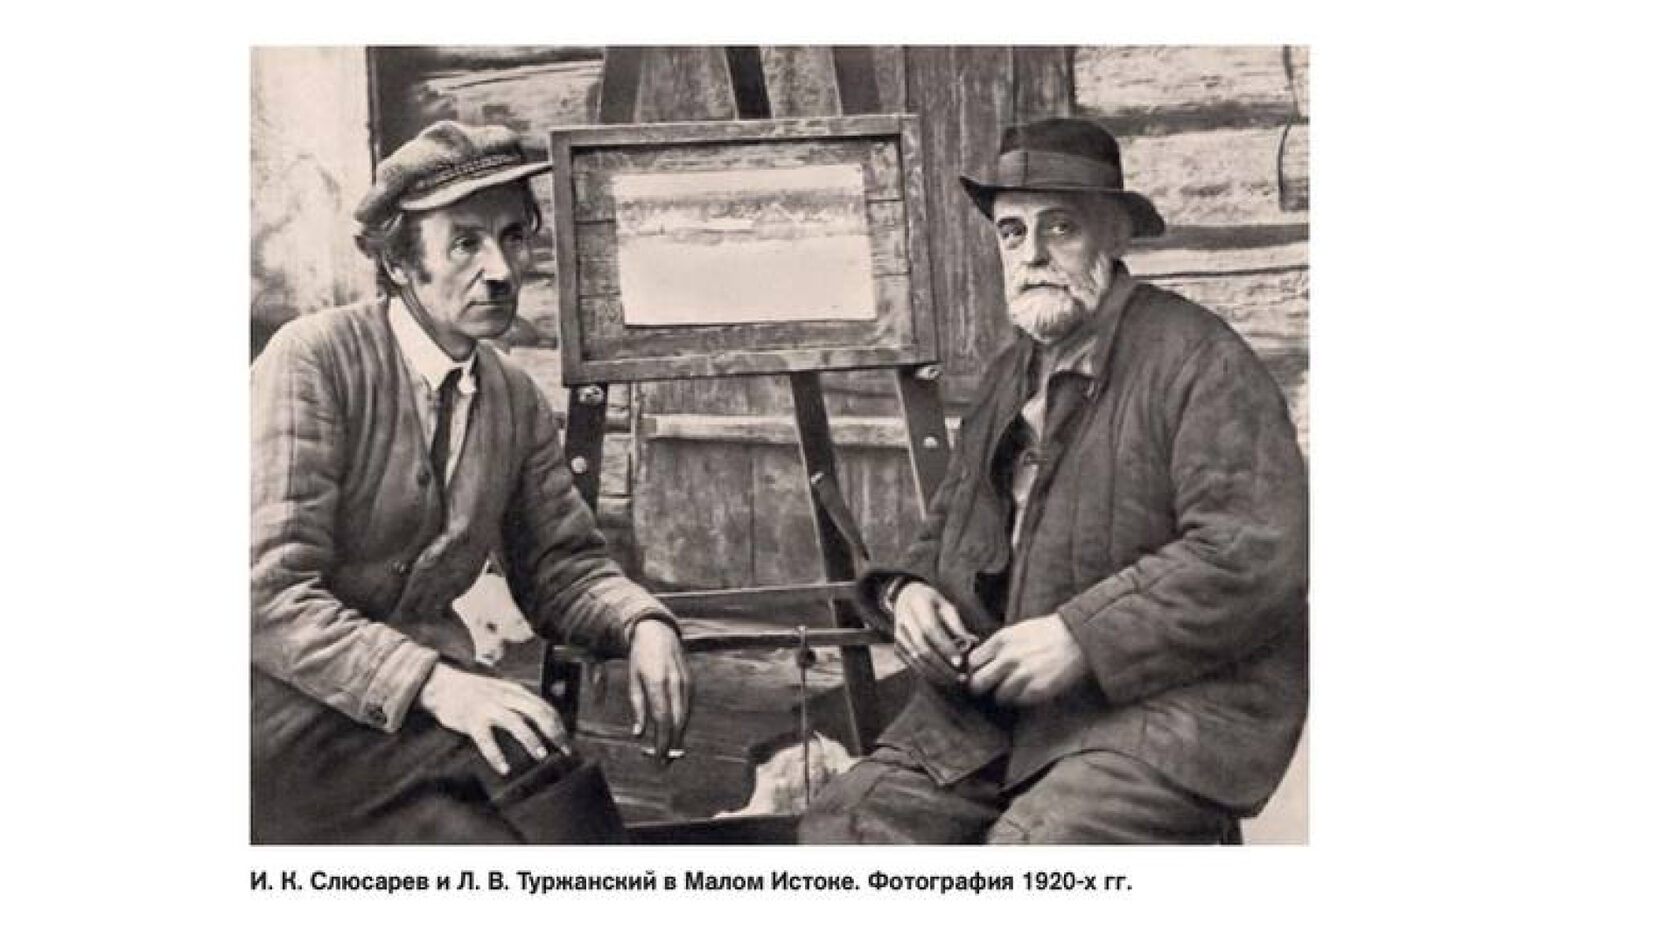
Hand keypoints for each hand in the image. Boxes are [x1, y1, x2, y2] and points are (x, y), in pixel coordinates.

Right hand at [417, 662, 569, 775]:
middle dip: (554, 732)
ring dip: (531, 740)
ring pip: (516, 723)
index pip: (545, 706)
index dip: (559, 725)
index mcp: (515, 691)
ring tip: (541, 755)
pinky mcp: (471, 720)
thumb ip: (520, 703)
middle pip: (537, 712)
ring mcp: (488, 707)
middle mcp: (505, 697)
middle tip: (563, 750)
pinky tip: (504, 768)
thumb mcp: (502, 690)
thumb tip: (543, 722)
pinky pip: (486, 739)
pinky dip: (496, 755)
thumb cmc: (474, 691)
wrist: (442, 684)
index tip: (567, 742)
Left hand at [627, 619, 689, 763]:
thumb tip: (639, 734)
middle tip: (664, 762)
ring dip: (678, 736)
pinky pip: (689, 707)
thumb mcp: (633, 680)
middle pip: (677, 721)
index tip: (657, 758)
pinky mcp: (692, 682)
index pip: (662, 720)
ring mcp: (686, 682)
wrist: (658, 631)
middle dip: (671, 744)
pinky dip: (683, 722)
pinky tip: (676, 732)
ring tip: (669, 752)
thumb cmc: (640, 657)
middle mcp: (675, 683)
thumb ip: (638, 707)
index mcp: (657, 682)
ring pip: (686, 716)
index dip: (662, 742)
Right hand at [891, 581, 976, 688]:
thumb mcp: (946, 606)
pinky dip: (926, 673)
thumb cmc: (931, 603)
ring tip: (953, 680)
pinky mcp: (897, 647)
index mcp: (918, 605)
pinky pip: (911, 664)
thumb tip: (972, 642)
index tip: (960, 662)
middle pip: (922, 648)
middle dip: (942, 666)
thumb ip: (957, 625)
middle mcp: (904, 621)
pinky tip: (941, 678)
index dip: (945, 647)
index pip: (931, 629)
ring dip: (936, 673)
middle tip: (960, 677)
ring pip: (916, 659)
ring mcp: (898, 636)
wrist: (906, 599)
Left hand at [966, 613, 1089, 706]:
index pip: (972, 662)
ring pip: (998, 696)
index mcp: (1001, 640)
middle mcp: (1009, 658)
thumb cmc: (1046, 634)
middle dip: (980, 687)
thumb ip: (996, 647)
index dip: (974, 670)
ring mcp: (1023, 675)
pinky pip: (1018, 702)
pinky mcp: (1037, 690)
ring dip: (1003, 695)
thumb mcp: (1016, 631)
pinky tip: (1028, 689)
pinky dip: (1020, 699)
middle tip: (987, 688)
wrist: (1076, 638)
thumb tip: (978, 664)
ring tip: (1014, 688)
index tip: (979, 673)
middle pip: (978, 683)